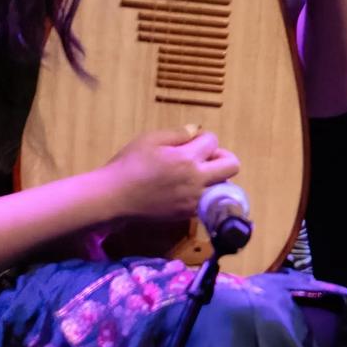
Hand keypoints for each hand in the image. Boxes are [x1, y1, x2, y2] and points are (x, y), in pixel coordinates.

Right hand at [94, 125, 239, 223]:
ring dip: (216, 177)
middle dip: (222, 157)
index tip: (191, 141)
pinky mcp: (187, 214)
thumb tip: (196, 131)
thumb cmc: (128, 165)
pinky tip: (187, 190)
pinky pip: (209, 202)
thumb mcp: (150, 139)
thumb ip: (177, 134)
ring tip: (195, 175)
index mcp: (188, 158)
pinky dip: (205, 194)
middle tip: (203, 158)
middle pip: (233, 166)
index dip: (205, 138)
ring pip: (224, 186)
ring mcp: (194, 200)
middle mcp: (197, 180)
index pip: (214, 141)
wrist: (114, 198)